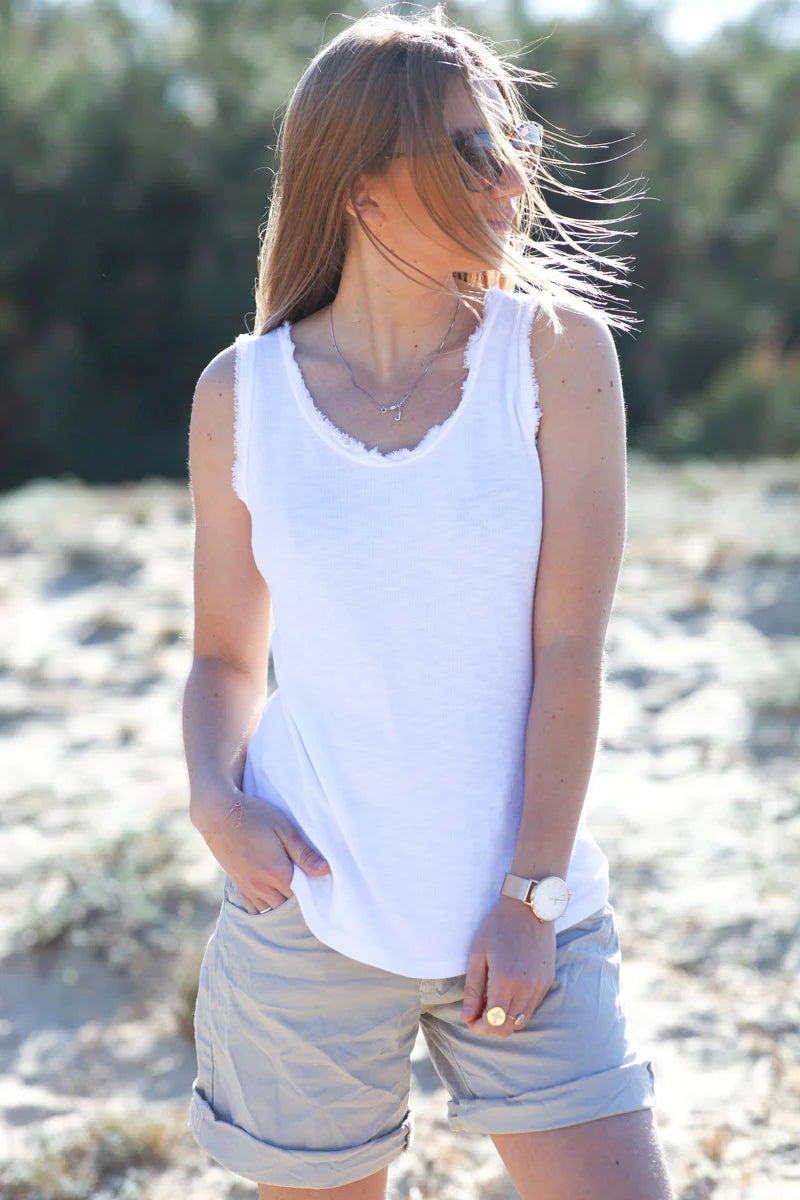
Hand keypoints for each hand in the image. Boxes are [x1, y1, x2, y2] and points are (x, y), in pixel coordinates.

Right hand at [202, 788, 329, 911]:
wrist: (218, 813)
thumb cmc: (255, 815)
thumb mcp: (284, 828)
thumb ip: (304, 853)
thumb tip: (326, 871)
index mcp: (277, 872)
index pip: (303, 896)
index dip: (313, 890)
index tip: (321, 882)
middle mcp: (262, 886)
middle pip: (288, 905)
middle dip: (300, 899)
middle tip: (309, 884)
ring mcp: (248, 887)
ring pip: (271, 909)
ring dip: (283, 903)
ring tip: (292, 889)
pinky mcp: (238, 885)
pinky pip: (253, 908)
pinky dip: (265, 907)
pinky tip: (272, 897)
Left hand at [460, 895, 555, 1035]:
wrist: (528, 906)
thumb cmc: (497, 926)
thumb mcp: (477, 953)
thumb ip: (473, 989)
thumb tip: (466, 1017)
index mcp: (505, 981)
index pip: (493, 1022)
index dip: (479, 1027)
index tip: (469, 1020)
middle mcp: (526, 987)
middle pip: (508, 1027)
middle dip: (490, 1026)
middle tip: (478, 1014)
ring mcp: (540, 985)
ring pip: (522, 1020)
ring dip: (505, 1019)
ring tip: (491, 1003)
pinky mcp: (548, 980)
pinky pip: (532, 1006)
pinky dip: (518, 1008)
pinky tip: (507, 993)